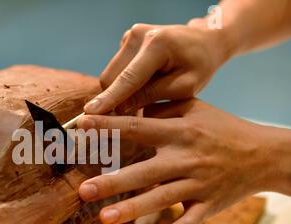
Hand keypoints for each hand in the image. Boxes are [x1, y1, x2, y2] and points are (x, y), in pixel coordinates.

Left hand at [77, 99, 290, 223]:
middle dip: (112, 181)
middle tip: (83, 190)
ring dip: (132, 210)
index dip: (109, 127)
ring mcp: (198, 184)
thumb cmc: (223, 128)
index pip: (138, 128)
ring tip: (104, 218)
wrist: (264, 154)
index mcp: (180, 131)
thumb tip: (126, 106)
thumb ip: (161, 107)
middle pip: (145, 170)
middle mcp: (186, 158)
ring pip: (161, 199)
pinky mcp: (209, 205)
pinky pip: (188, 223)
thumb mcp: (195, 108)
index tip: (81, 125)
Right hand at [84, 23, 230, 114]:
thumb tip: (120, 108)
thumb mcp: (184, 87)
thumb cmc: (199, 65)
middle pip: (111, 77)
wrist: (204, 41)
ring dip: (119, 92)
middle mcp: (138, 35)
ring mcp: (130, 36)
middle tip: (128, 117)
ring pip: (110, 75)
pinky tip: (142, 85)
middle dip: (114, 100)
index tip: (90, 113)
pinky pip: (116, 70)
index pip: (128, 78)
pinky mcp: (126, 41)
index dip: (109, 99)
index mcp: (157, 44)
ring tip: (141, 100)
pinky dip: (123, 83)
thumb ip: (151, 96)